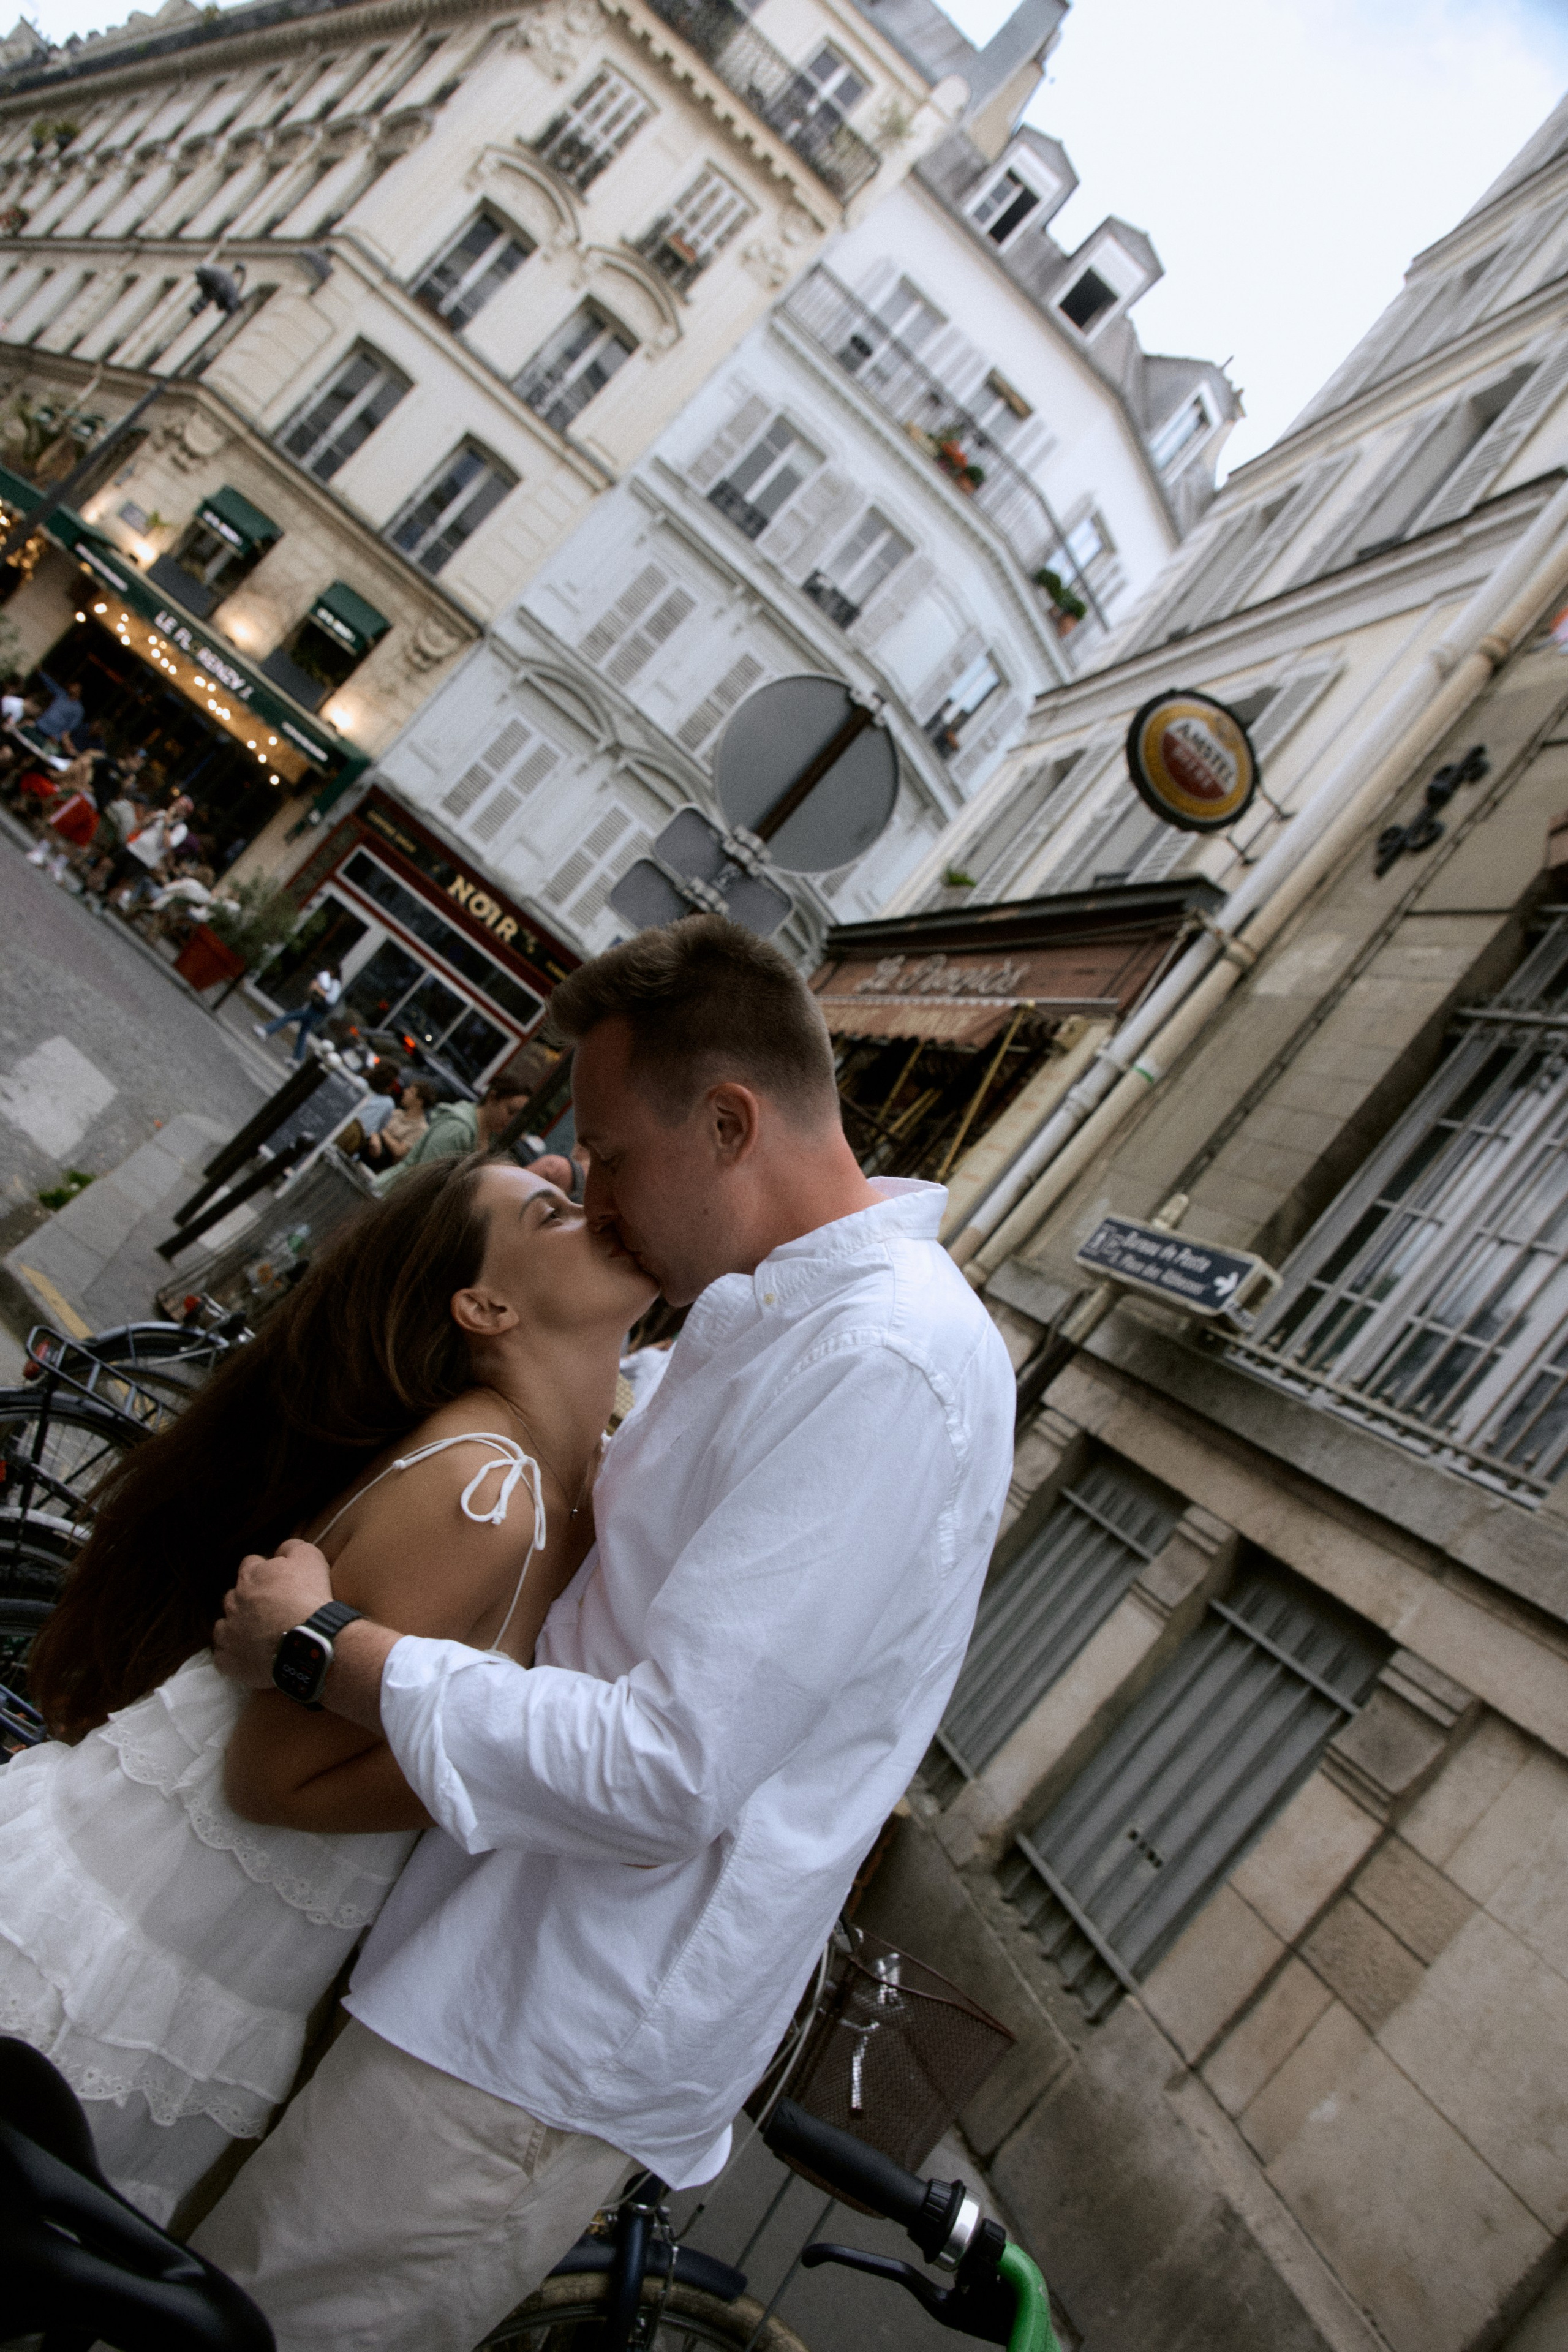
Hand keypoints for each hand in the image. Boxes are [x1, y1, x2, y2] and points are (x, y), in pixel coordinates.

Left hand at [213, 1539, 333, 1686]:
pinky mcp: (228, 1660)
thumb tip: (281, 1549)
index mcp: (251, 1577)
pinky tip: (251, 1657)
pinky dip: (234, 1656)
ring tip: (259, 1637)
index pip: (250, 1566)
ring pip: (225, 1626)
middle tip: (271, 1612)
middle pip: (235, 1597)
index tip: (277, 1584)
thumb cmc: (310, 1599)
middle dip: (248, 1601)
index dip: (264, 1573)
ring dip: (238, 1628)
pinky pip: (223, 1656)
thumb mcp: (310, 1558)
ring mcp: (228, 1632)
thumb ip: (292, 1548)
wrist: (308, 1644)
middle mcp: (234, 1602)